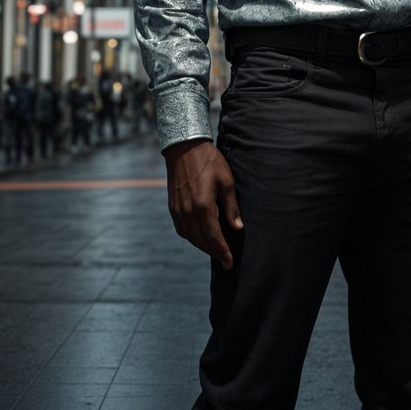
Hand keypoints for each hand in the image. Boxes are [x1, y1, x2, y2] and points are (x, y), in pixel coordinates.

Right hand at [163, 138, 242, 268]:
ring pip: (191, 238)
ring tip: (215, 251)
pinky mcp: (173, 207)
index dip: (222, 252)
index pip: (214, 238)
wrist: (184, 147)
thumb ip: (232, 207)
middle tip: (226, 261)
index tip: (230, 262)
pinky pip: (182, 230)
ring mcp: (178, 210)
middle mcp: (188, 212)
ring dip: (203, 247)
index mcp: (203, 206)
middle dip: (214, 253)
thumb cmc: (209, 161)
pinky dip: (192, 238)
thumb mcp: (226, 180)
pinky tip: (201, 237)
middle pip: (202, 241)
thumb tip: (238, 228)